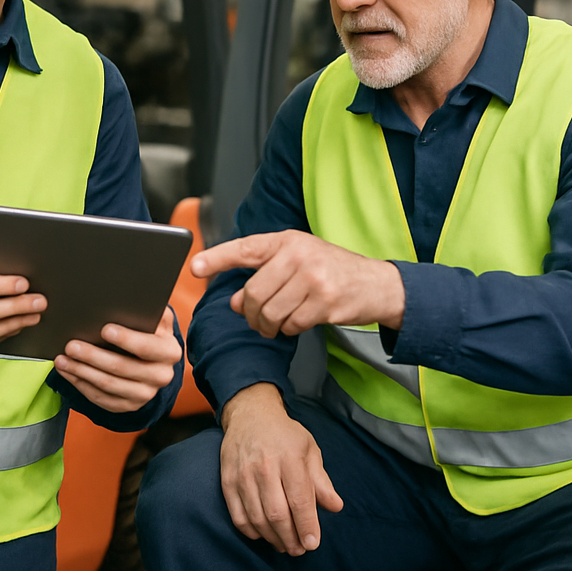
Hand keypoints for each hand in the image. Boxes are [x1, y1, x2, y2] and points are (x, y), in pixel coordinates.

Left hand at [53, 307, 180, 412]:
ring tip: (62, 359)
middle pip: (123, 368)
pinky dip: (81, 385)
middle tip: (71, 345)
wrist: (153, 358)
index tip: (104, 329)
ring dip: (82, 372)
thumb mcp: (155, 317)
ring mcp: (145, 394)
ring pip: (108, 385)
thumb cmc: (149, 330)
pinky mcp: (129, 405)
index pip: (147, 347)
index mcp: (169, 351)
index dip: (126, 339)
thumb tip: (125, 298)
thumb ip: (146, 309)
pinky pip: (101, 398)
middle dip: (94, 356)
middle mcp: (161, 376)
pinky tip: (68, 372)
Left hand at [190, 230, 404, 337]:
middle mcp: (298, 254)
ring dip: (269, 326)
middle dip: (252, 314)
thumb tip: (236, 302)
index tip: (194, 266)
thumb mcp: (298, 263)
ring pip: (270, 312)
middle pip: (254, 293)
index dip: (217, 258)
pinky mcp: (325, 301)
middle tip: (258, 321)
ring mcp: (313, 277)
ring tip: (278, 324)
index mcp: (288, 241)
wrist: (376, 284)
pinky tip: (301, 321)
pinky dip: (291, 329)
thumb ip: (266, 276)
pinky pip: (291, 324)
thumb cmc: (333, 271)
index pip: (245, 248)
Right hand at [219, 384, 342, 554]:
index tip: (312, 544)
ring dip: (272, 539)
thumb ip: (321, 481)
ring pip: (257, 518)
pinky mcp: (227, 481)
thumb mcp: (309, 450)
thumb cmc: (284, 435)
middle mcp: (265, 467)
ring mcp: (243, 475)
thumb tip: (336, 507)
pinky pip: (238, 516)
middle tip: (299, 549)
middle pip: (277, 514)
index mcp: (290, 458)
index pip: (300, 500)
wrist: (250, 415)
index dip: (307, 526)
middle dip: (290, 538)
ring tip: (284, 546)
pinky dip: (251, 532)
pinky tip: (263, 534)